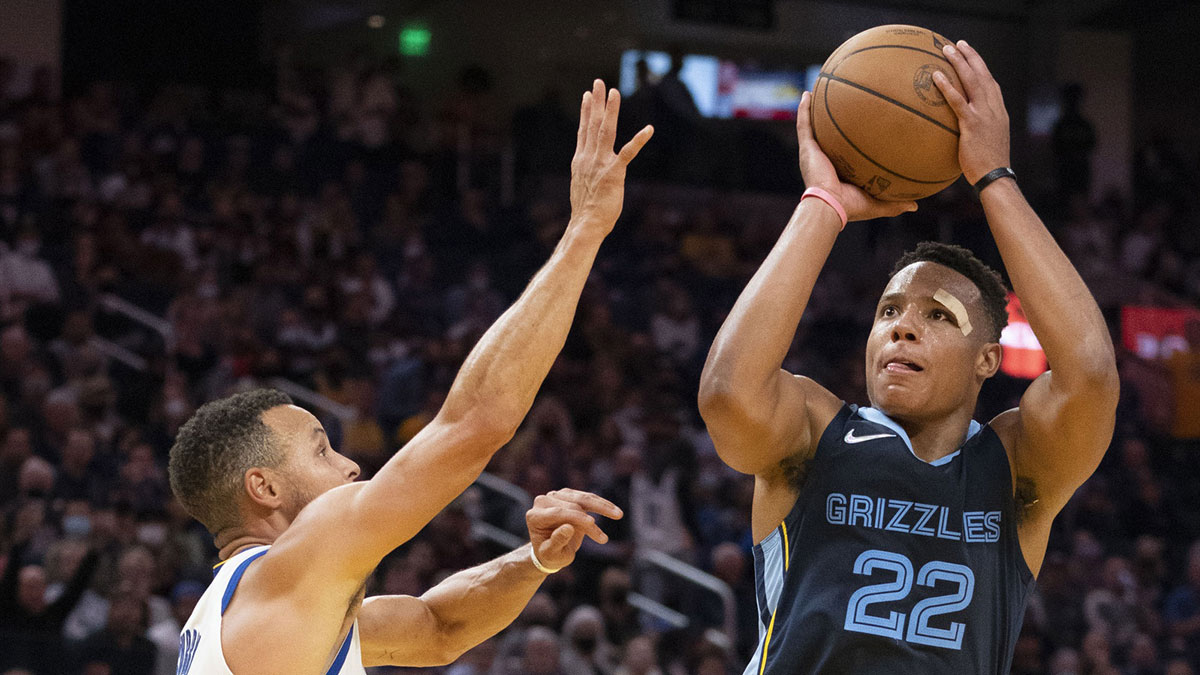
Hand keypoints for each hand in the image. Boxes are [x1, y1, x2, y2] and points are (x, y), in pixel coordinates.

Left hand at [526, 488, 622, 570]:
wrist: (551, 551)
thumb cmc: (550, 555)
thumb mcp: (551, 555)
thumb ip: (557, 541)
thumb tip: (567, 527)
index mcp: (535, 516)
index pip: (557, 513)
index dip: (575, 518)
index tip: (592, 524)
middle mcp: (544, 502)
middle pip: (572, 506)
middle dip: (589, 523)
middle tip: (603, 539)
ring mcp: (557, 497)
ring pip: (583, 498)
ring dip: (602, 507)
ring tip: (619, 515)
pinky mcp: (569, 496)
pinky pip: (588, 498)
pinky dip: (602, 505)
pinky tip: (615, 511)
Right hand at [569, 80, 653, 235]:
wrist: (586, 223)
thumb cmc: (586, 210)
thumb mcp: (582, 185)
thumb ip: (586, 172)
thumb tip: (588, 169)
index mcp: (580, 160)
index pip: (583, 131)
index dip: (586, 112)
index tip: (587, 95)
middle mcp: (588, 158)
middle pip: (592, 125)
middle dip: (596, 102)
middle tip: (599, 83)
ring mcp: (600, 164)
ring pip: (605, 131)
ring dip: (610, 110)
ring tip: (614, 92)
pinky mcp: (614, 172)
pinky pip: (628, 153)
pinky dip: (639, 140)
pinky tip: (649, 129)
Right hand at [796, 92, 916, 220]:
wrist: (830, 207)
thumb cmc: (851, 207)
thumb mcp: (878, 202)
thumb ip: (895, 202)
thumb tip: (915, 206)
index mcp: (837, 170)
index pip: (842, 151)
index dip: (847, 140)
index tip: (858, 126)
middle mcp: (823, 159)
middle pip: (826, 134)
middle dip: (829, 120)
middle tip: (839, 102)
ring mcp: (813, 152)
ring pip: (811, 125)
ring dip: (812, 109)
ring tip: (817, 90)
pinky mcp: (807, 148)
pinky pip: (804, 124)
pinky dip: (804, 109)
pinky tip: (808, 94)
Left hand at [933, 40, 1010, 183]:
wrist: (995, 177)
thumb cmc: (987, 166)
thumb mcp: (987, 144)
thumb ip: (978, 131)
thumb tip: (963, 132)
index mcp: (999, 112)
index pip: (991, 84)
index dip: (981, 68)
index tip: (971, 56)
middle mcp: (994, 109)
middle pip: (983, 75)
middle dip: (971, 57)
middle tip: (958, 44)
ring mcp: (985, 115)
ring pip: (972, 81)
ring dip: (959, 63)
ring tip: (946, 50)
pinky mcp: (972, 125)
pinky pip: (958, 101)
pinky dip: (947, 87)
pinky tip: (936, 76)